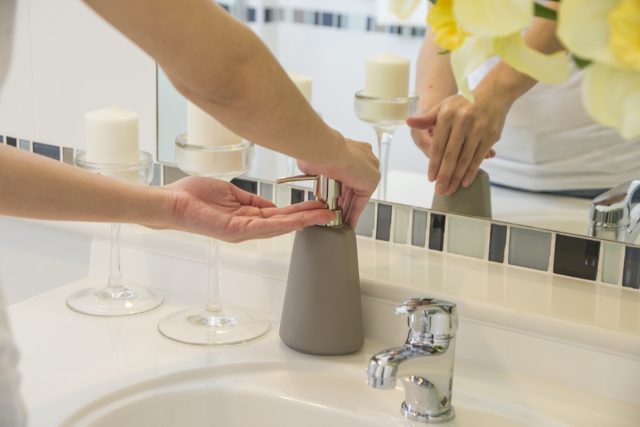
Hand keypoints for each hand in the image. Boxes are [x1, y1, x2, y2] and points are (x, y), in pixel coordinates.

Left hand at [165, 177, 335, 241]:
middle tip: (330, 212)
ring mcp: (243, 231)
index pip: (280, 215)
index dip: (300, 210)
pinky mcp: (237, 230)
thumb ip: (252, 201)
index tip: (317, 205)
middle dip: (309, 217)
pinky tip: (301, 219)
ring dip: (304, 220)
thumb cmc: (194, 197)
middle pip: (285, 223)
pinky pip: (266, 227)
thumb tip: (271, 205)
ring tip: (324, 215)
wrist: (172, 203)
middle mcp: (248, 228)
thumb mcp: (231, 193)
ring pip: (280, 226)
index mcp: (247, 218)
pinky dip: (286, 223)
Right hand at [298, 134, 379, 226]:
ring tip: (339, 221)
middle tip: (336, 212)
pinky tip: (347, 222)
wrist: (325, 151)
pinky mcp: (371, 181)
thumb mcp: (315, 159)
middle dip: (345, 201)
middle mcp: (365, 157)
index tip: (332, 196)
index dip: (340, 187)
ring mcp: (370, 168)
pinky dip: (353, 213)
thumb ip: (316, 165)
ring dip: (348, 209)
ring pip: (358, 195)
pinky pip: (361, 201)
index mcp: (353, 148)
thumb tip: (307, 167)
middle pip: (354, 186)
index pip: (349, 173)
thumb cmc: (317, 151)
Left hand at [407, 94, 506, 194]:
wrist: (493, 94)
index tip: (431, 178)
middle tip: (439, 190)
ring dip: (457, 177)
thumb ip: (426, 118)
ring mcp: (478, 129)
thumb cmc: (463, 103)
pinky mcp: (490, 136)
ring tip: (450, 190)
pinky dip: (471, 171)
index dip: (434, 164)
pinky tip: (465, 182)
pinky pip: (478, 158)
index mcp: (447, 116)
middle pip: (451, 155)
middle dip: (444, 175)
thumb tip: (409, 122)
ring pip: (465, 159)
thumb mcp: (443, 106)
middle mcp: (463, 122)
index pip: (438, 145)